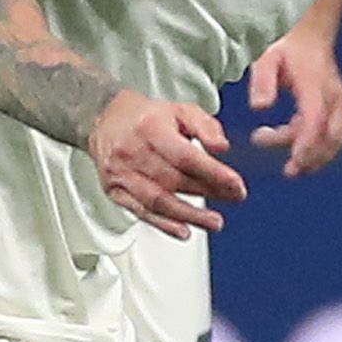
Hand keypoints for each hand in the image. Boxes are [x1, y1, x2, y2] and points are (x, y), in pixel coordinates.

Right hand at [88, 90, 245, 238]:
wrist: (105, 120)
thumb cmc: (146, 118)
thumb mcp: (180, 110)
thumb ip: (205, 126)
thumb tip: (222, 148)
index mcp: (150, 129)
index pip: (185, 156)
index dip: (213, 173)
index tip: (235, 184)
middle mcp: (132, 152)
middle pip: (174, 180)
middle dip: (209, 192)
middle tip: (234, 198)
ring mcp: (121, 174)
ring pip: (158, 201)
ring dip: (189, 215)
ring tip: (213, 222)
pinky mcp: (115, 191)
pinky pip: (142, 212)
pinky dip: (164, 225)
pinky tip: (183, 230)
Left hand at [247, 31, 341, 177]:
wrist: (311, 39)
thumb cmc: (288, 50)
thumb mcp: (267, 59)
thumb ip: (262, 82)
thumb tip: (259, 108)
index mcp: (315, 85)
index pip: (316, 119)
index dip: (307, 143)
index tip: (295, 161)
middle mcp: (332, 97)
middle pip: (332, 136)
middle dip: (314, 158)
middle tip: (290, 171)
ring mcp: (337, 105)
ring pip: (333, 140)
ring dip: (312, 155)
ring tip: (283, 158)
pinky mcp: (336, 111)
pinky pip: (330, 136)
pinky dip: (313, 146)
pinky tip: (284, 138)